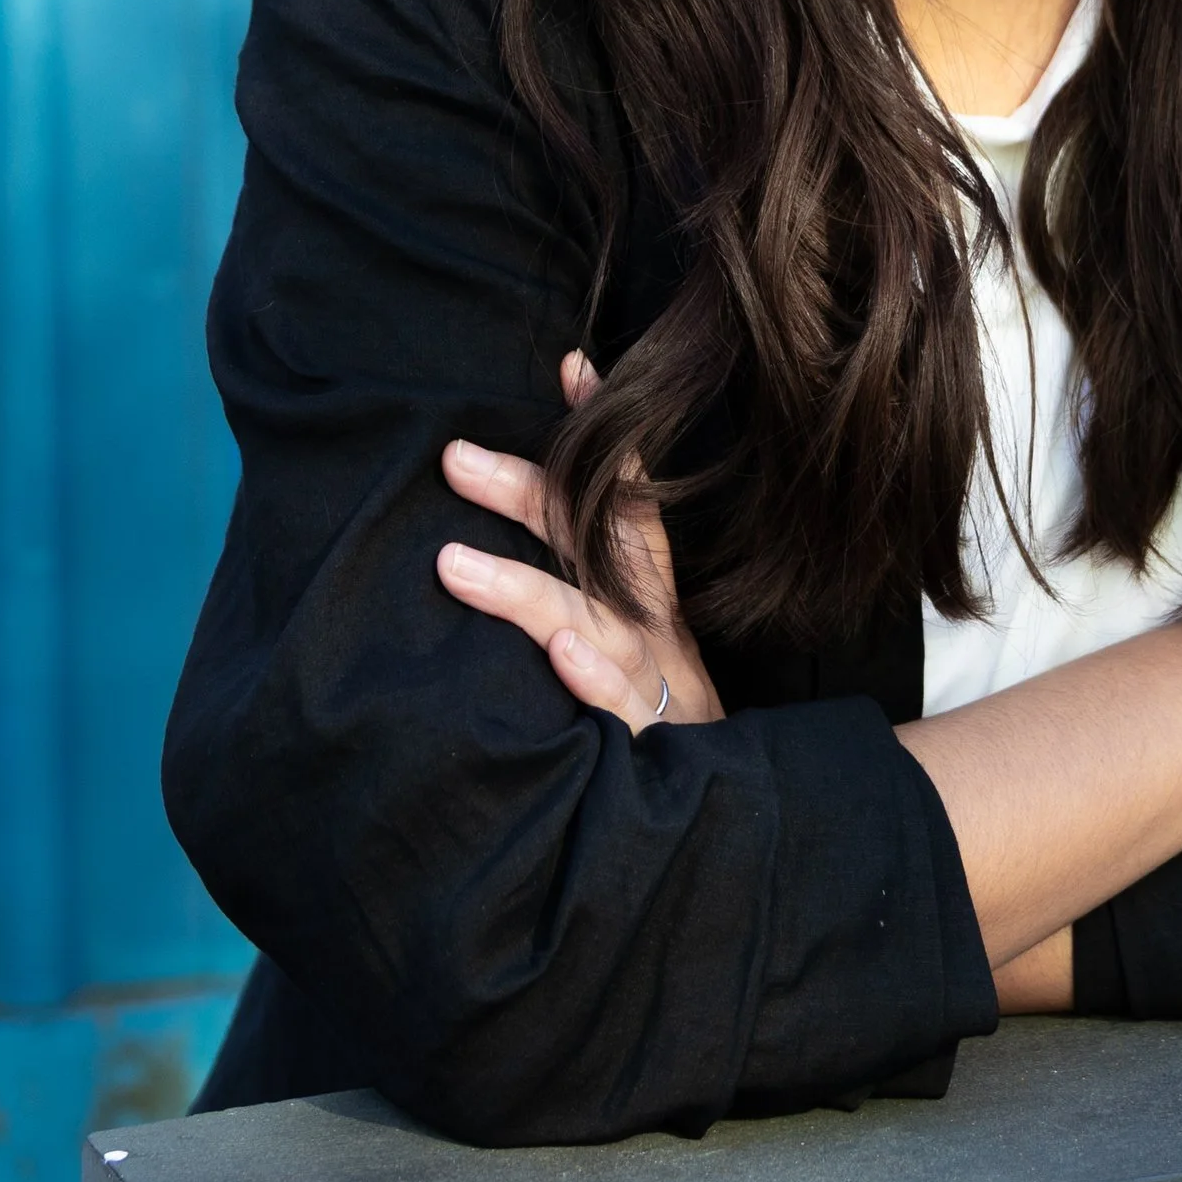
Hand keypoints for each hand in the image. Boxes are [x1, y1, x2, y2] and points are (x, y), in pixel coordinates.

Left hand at [437, 354, 724, 733]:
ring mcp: (652, 683)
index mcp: (649, 598)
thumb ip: (594, 586)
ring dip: (522, 589)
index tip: (572, 367)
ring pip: (588, 622)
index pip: (626, 501)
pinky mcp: (650, 746)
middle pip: (595, 545)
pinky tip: (561, 655)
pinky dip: (594, 678)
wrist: (729, 814)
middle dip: (528, 492)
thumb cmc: (665, 723)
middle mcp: (652, 627)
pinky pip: (619, 707)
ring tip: (452, 564)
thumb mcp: (641, 645)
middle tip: (453, 458)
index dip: (604, 436)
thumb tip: (525, 516)